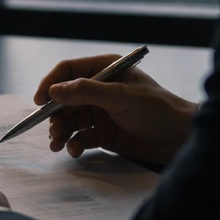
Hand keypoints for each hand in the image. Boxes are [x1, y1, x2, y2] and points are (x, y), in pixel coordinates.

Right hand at [35, 55, 198, 167]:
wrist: (180, 138)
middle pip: (65, 99)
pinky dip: (74, 143)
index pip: (68, 71)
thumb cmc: (157, 109)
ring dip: (61, 131)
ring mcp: (101, 112)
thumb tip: (54, 90)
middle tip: (53, 131)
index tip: (39, 102)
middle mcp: (100, 89)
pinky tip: (75, 150)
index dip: (50, 84)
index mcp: (105, 69)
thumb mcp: (120, 97)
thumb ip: (86, 92)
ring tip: (58, 144)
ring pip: (70, 119)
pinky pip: (81, 136)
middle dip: (55, 115)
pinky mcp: (104, 134)